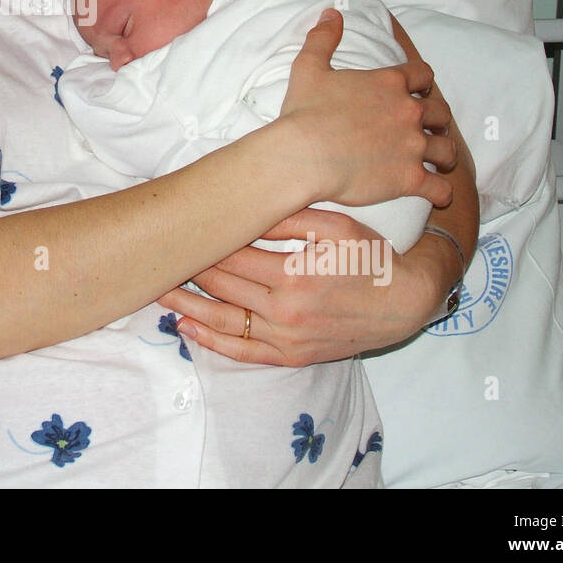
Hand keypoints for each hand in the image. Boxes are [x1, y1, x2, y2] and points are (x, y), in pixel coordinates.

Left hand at [158, 207, 441, 365]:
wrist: (405, 302)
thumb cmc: (372, 257)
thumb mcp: (335, 226)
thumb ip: (289, 218)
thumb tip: (247, 206)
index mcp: (292, 274)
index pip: (230, 256)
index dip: (201, 243)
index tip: (177, 230)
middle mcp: (284, 311)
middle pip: (220, 286)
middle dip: (187, 270)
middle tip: (157, 256)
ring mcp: (286, 338)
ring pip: (222, 321)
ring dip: (185, 307)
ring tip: (156, 292)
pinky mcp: (291, 355)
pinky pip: (242, 352)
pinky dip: (210, 341)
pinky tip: (186, 329)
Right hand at [279, 9, 456, 207]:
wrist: (302, 155)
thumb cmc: (304, 112)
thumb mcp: (309, 67)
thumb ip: (323, 38)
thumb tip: (332, 13)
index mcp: (389, 84)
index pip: (423, 76)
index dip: (422, 83)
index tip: (416, 92)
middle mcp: (409, 112)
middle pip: (441, 113)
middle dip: (435, 120)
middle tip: (426, 128)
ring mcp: (412, 147)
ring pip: (447, 151)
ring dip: (444, 155)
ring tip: (438, 161)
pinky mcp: (410, 179)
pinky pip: (440, 189)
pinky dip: (441, 192)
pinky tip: (435, 194)